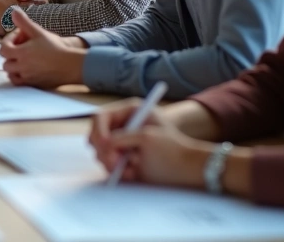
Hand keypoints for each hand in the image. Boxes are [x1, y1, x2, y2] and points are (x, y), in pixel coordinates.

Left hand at [0, 8, 85, 87]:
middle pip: (6, 62)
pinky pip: (19, 83)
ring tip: (22, 59)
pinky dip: (18, 77)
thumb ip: (24, 22)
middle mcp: (21, 67)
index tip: (19, 37)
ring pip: (10, 73)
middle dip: (10, 54)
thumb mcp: (39, 32)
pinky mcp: (33, 84)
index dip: (8, 41)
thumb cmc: (55, 48)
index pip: (3, 49)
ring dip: (13, 66)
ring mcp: (27, 77)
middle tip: (20, 48)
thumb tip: (13, 11)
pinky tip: (26, 70)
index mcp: (21, 53)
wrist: (71, 65)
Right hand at [89, 100, 210, 187]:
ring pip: (100, 151)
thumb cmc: (172, 146)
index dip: (98, 131)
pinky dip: (117, 169)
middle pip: (95, 134)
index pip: (100, 117)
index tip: (105, 146)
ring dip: (110, 161)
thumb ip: (121, 138)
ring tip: (130, 168)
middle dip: (102, 150)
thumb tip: (102, 145)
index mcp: (129, 111)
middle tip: (114, 163)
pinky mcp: (122, 156)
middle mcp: (121, 124)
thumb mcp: (146, 137)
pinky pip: (108, 162)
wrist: (188, 164)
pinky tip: (132, 171)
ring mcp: (120, 140)